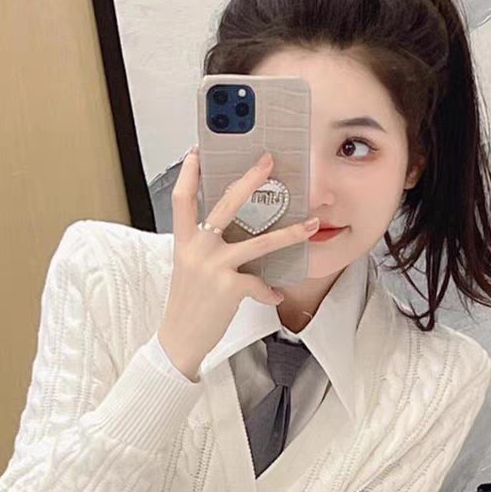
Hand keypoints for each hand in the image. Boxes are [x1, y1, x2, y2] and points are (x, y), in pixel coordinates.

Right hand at [160, 149, 320, 379]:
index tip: (197, 152)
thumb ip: (204, 246)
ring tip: (311, 224)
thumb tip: (230, 231)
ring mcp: (213, 267)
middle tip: (269, 162)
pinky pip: (260, 284)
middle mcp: (197, 249)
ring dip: (290, 233)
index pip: (182, 198)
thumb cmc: (187, 304)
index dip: (188, 173)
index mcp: (185, 241)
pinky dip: (270, 291)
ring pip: (259, 242)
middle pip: (225, 204)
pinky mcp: (228, 288)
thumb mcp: (189, 268)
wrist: (179, 339)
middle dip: (249, 180)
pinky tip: (274, 294)